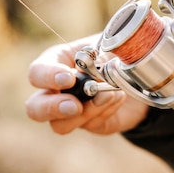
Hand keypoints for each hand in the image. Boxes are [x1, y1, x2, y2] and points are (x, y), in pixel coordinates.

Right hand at [25, 34, 148, 134]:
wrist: (139, 73)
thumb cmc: (115, 54)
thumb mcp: (108, 47)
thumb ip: (97, 58)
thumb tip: (91, 74)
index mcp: (55, 63)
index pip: (37, 73)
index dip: (48, 77)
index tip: (69, 79)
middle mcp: (56, 91)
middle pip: (34, 108)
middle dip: (52, 108)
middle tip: (75, 105)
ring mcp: (70, 111)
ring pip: (61, 125)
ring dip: (87, 111)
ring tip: (110, 94)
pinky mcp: (89, 124)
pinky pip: (91, 125)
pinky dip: (106, 111)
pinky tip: (119, 96)